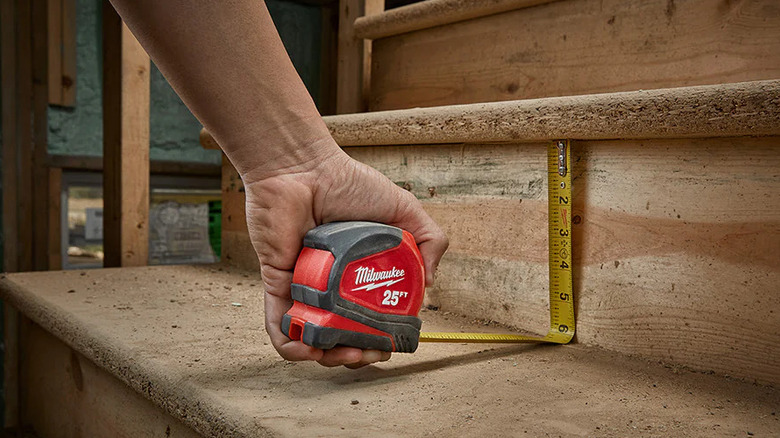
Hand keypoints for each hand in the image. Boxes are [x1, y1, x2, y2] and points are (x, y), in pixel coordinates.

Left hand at [244, 143, 448, 367]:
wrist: (302, 168)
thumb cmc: (348, 184)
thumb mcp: (404, 209)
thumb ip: (429, 239)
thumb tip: (431, 284)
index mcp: (362, 273)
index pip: (375, 316)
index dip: (384, 336)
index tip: (389, 341)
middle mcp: (334, 285)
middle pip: (345, 334)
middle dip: (358, 355)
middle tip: (366, 352)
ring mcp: (305, 288)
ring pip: (313, 339)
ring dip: (327, 359)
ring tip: (341, 355)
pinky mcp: (278, 285)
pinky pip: (280, 327)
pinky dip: (291, 347)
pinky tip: (308, 350)